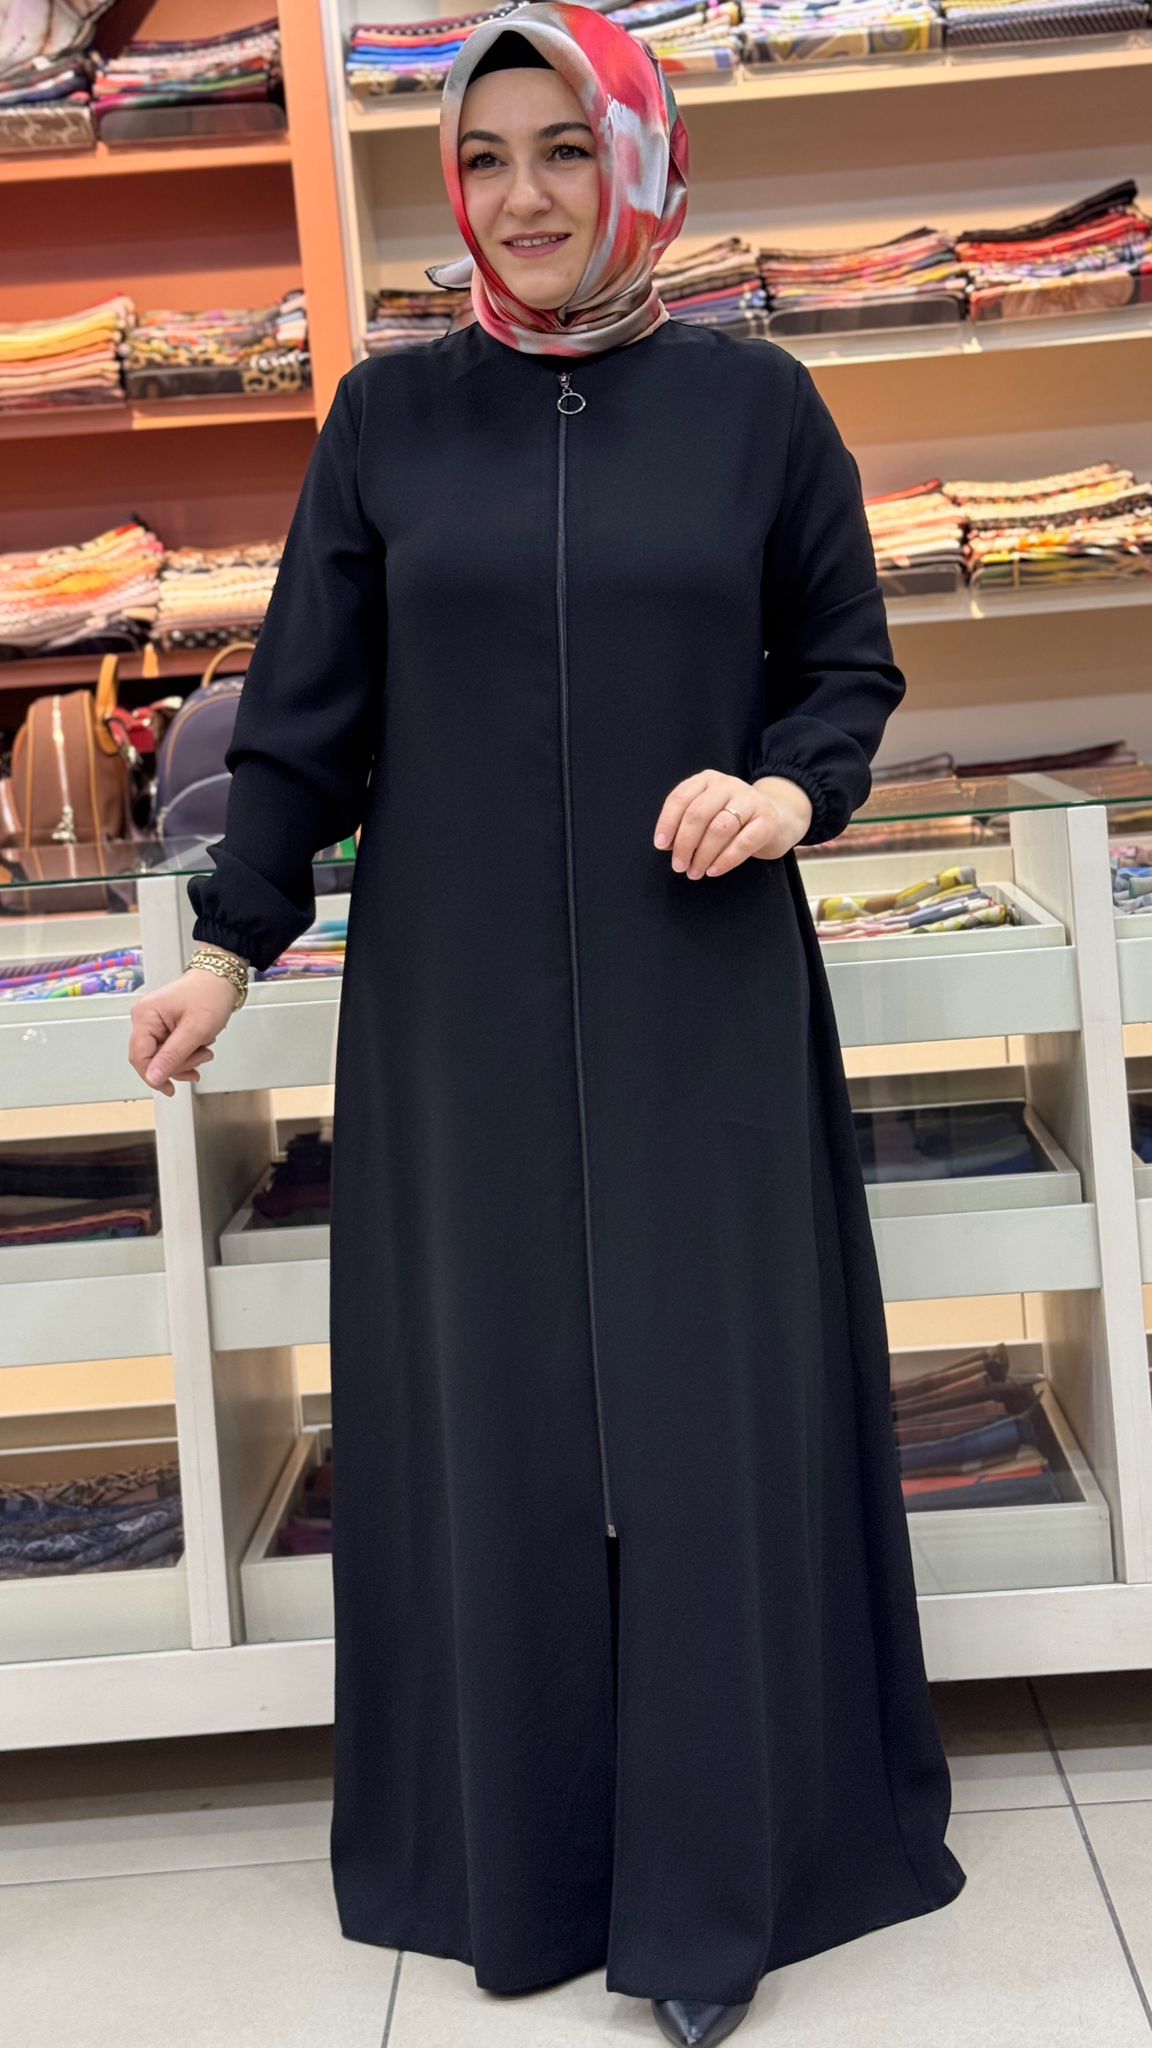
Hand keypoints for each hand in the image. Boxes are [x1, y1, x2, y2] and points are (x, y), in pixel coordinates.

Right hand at [128, 968, 238, 1095]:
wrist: (222, 981)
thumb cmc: (210, 995)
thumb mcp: (195, 1030)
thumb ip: (173, 1056)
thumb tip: (153, 1077)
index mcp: (145, 1016)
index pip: (139, 1057)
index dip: (153, 1076)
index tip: (170, 1088)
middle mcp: (144, 1019)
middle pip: (151, 1059)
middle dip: (178, 1064)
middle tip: (201, 1057)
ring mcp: (153, 1023)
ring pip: (162, 1057)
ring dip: (186, 1060)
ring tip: (205, 1050)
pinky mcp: (163, 1026)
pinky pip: (169, 1050)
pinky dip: (186, 1054)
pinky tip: (199, 1048)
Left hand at [653, 770, 813, 879]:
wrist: (776, 819)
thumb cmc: (733, 821)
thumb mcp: (708, 815)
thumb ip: (686, 824)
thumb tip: (667, 845)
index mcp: (707, 780)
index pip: (680, 798)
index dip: (668, 822)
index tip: (661, 846)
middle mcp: (728, 784)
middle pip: (698, 813)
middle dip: (684, 843)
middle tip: (679, 866)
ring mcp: (750, 800)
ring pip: (720, 828)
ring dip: (703, 854)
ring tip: (695, 872)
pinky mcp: (768, 819)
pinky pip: (743, 842)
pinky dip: (725, 859)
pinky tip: (714, 870)